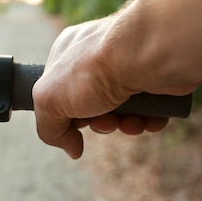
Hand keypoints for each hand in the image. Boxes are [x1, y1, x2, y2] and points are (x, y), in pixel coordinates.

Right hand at [32, 17, 168, 158]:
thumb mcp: (48, 100)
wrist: (149, 55)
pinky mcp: (153, 78)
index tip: (71, 123)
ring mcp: (126, 66)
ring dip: (122, 125)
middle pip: (89, 104)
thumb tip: (71, 147)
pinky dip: (146, 121)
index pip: (57, 91)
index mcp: (65, 54)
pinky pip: (148, 108)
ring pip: (120, 110)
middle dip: (96, 122)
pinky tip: (146, 120)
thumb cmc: (95, 69)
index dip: (62, 113)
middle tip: (104, 121)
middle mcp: (95, 56)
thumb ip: (48, 128)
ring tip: (128, 122)